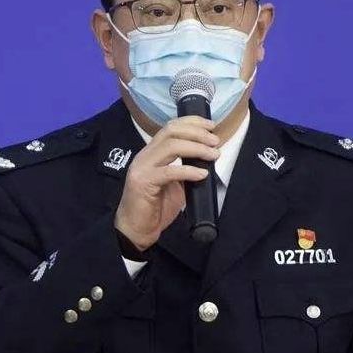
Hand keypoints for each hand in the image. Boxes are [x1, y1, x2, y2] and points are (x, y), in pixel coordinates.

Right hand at [114, 116, 219, 250]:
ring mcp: (142, 167)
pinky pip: (169, 172)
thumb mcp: (175, 184)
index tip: (211, 125)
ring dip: (196, 148)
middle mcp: (145, 155)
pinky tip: (202, 174)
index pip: (170, 127)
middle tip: (215, 141)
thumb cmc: (156, 207)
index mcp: (152, 152)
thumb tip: (208, 159)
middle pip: (171, 131)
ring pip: (171, 146)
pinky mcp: (143, 182)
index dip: (192, 122)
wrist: (136, 229)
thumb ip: (186, 169)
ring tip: (213, 155)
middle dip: (197, 132)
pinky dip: (188, 171)